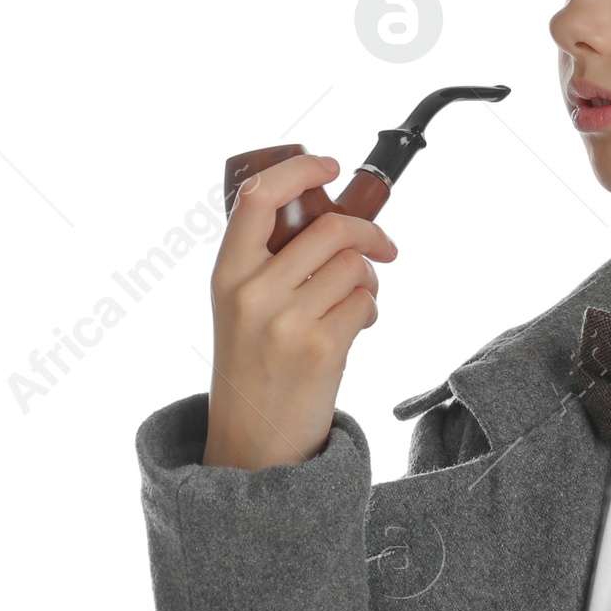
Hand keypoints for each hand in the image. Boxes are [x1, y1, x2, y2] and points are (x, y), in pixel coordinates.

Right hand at [204, 153, 398, 471]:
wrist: (253, 445)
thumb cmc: (254, 369)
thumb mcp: (240, 309)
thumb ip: (269, 264)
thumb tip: (329, 218)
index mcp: (226, 274)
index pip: (259, 198)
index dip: (299, 170)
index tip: (330, 165)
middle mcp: (252, 292)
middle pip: (330, 229)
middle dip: (369, 232)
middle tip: (384, 247)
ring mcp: (287, 320)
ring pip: (356, 265)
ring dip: (370, 279)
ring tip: (359, 301)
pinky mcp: (322, 347)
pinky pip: (366, 302)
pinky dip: (370, 310)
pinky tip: (356, 326)